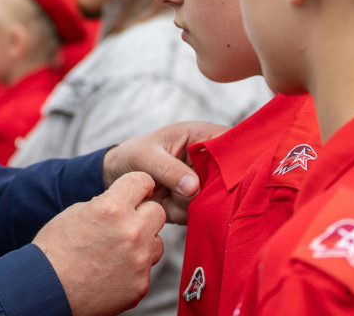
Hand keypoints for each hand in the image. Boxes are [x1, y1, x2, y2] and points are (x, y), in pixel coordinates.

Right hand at [33, 172, 165, 315]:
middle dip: (143, 214)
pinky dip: (133, 268)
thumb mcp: (76, 213)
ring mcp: (138, 261)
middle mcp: (131, 232)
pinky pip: (146, 268)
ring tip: (116, 250)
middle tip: (125, 223)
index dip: (138, 185)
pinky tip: (112, 270)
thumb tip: (124, 202)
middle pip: (157, 212)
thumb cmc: (55, 251)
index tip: (137, 190)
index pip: (143, 181)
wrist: (46, 290)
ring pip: (156, 242)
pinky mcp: (140, 285)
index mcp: (112, 208)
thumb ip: (106, 204)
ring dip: (142, 242)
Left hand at [102, 121, 229, 223]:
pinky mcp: (199, 204)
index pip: (234, 146)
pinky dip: (180, 213)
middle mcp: (212, 162)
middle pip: (229, 180)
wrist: (119, 177)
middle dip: (203, 190)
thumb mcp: (146, 155)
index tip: (209, 176)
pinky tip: (165, 203)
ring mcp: (207, 185)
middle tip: (176, 188)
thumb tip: (194, 187)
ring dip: (186, 203)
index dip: (234, 161)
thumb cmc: (134, 155)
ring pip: (213, 202)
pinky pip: (200, 216)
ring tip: (164, 191)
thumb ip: (169, 169)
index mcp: (205, 138)